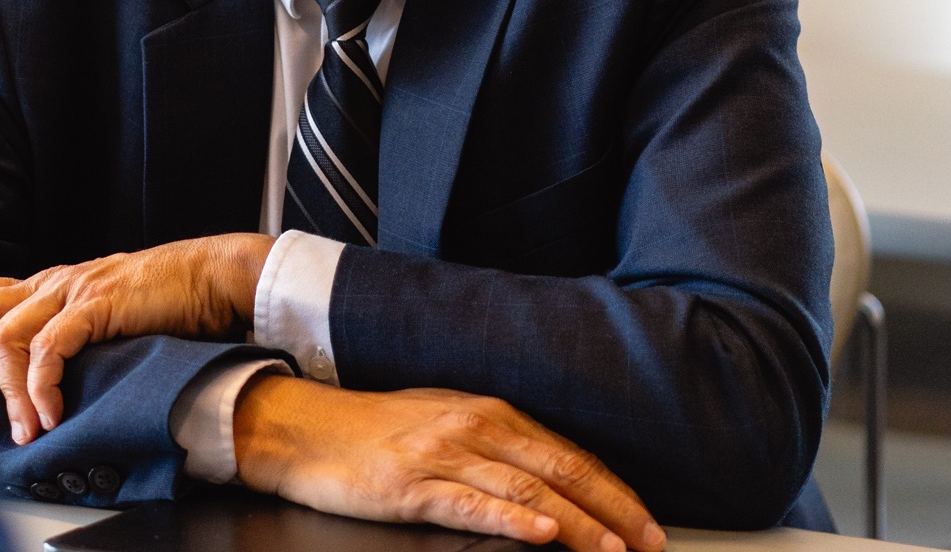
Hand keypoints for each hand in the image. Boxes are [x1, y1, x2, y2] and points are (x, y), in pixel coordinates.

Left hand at [0, 234, 275, 442]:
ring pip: (1, 335)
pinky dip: (41, 385)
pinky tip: (52, 411)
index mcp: (40, 287)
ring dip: (5, 393)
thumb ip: (60, 338)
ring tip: (26, 429)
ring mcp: (68, 290)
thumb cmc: (160, 304)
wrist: (212, 277)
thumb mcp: (97, 318)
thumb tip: (30, 387)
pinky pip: (48, 347)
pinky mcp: (95, 304)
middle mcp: (44, 283)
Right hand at [234, 377, 665, 551]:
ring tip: (613, 549)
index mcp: (486, 412)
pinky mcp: (411, 486)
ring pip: (528, 491)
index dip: (612, 489)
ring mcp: (443, 455)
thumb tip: (547, 484)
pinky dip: (514, 521)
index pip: (567, 453)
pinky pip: (472, 505)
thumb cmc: (368, 431)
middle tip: (649, 542)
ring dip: (579, 524)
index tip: (645, 522)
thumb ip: (493, 447)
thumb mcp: (441, 423)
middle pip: (560, 470)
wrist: (301, 427)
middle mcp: (473, 427)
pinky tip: (542, 536)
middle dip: (612, 509)